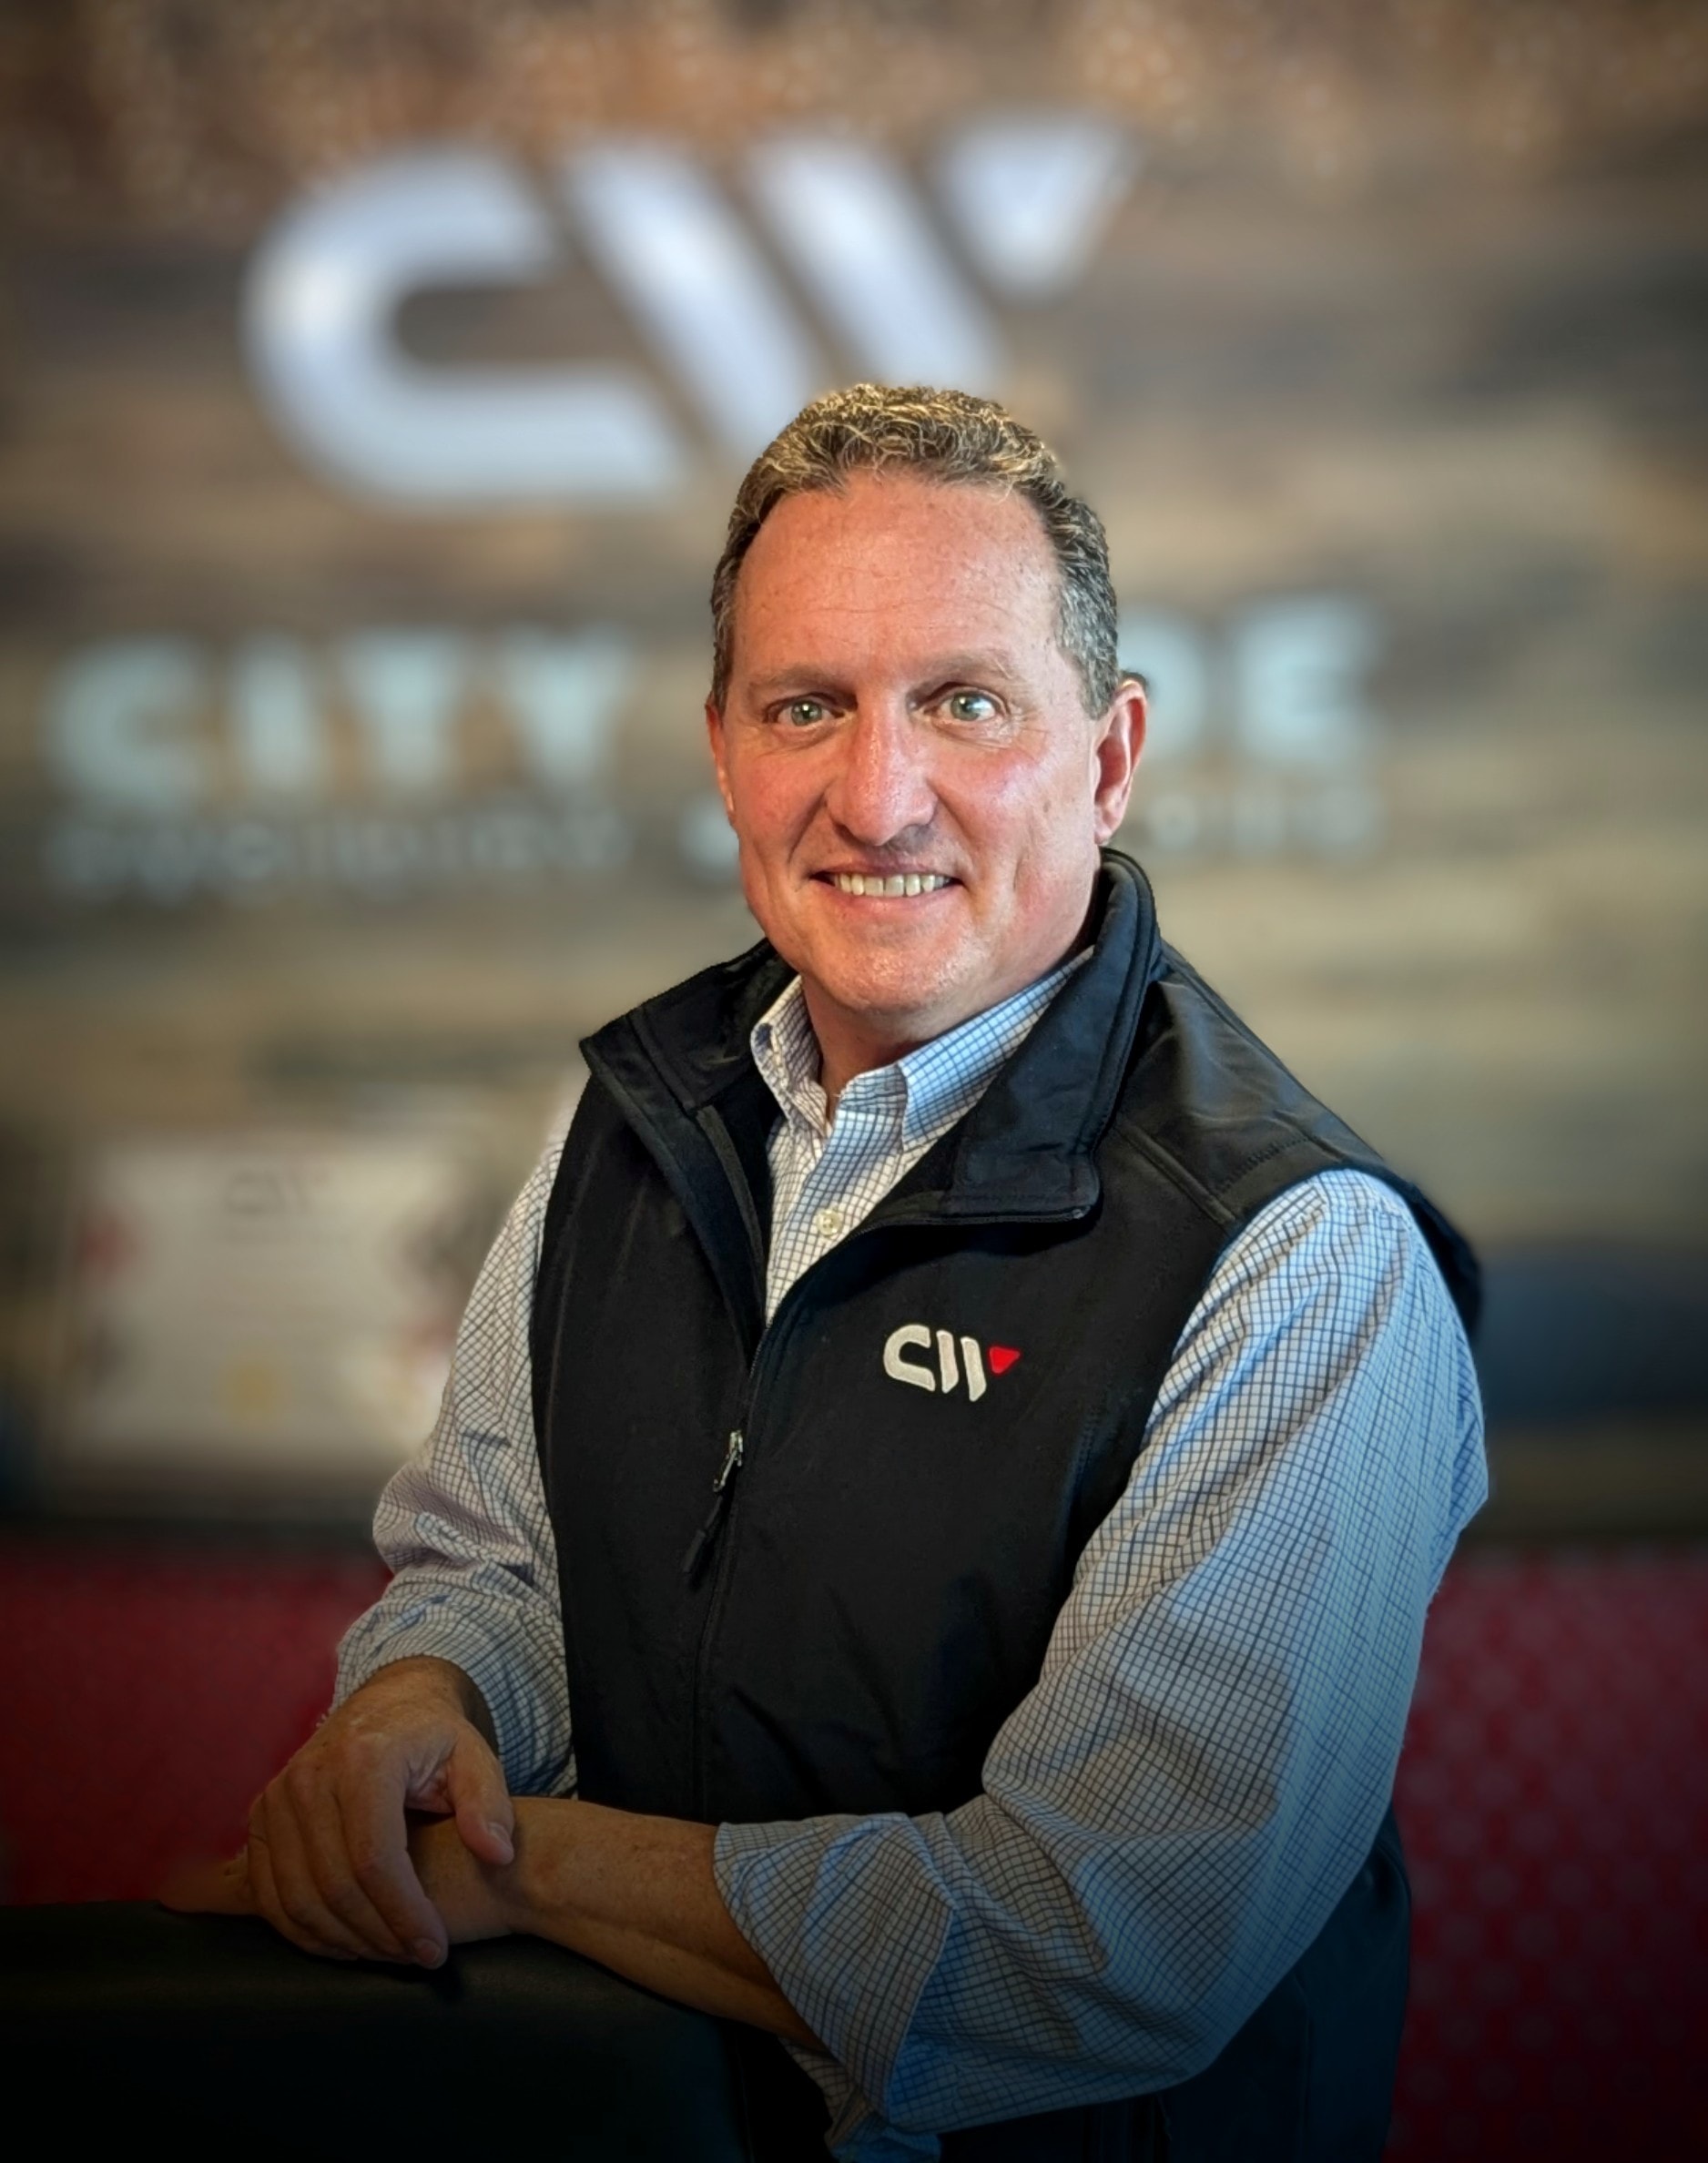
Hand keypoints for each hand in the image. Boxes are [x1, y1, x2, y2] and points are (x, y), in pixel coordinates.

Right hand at [193, 1656, 514, 1967]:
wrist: (385, 1706)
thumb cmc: (434, 1738)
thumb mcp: (474, 1755)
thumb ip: (488, 1804)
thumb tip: (496, 1854)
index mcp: (365, 1758)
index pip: (375, 1858)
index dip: (405, 1914)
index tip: (434, 1950)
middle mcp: (311, 1775)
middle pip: (333, 1885)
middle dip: (377, 1935)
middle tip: (415, 1958)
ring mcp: (277, 1797)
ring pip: (297, 1898)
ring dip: (342, 1941)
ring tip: (388, 1953)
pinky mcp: (259, 1818)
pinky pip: (269, 1895)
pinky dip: (304, 1931)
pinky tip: (347, 1943)